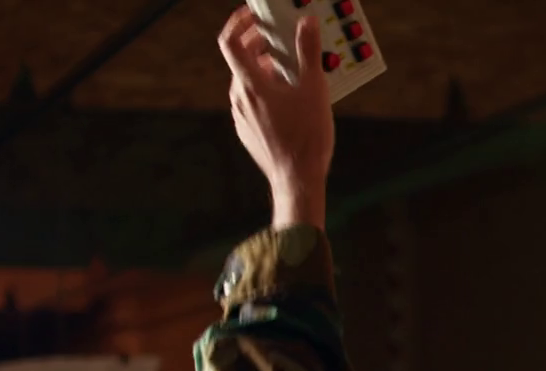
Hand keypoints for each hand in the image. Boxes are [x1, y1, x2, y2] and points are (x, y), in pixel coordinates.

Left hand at [218, 8, 334, 228]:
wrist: (298, 179)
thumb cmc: (306, 138)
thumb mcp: (314, 90)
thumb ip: (309, 52)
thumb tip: (307, 23)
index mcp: (251, 85)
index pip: (230, 42)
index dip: (239, 23)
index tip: (253, 16)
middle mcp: (240, 99)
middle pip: (242, 62)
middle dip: (260, 46)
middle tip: (280, 41)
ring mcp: (242, 117)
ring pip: (248, 83)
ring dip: (266, 72)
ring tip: (292, 74)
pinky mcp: (248, 131)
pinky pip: (253, 103)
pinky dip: (267, 93)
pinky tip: (290, 101)